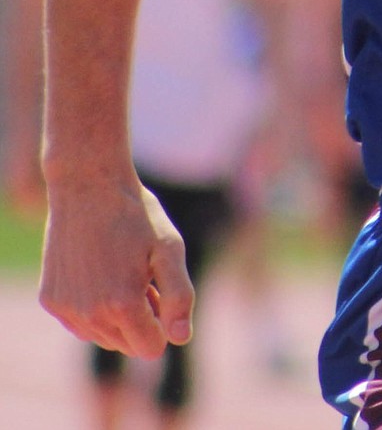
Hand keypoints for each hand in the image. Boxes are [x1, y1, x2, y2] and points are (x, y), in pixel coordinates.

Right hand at [39, 175, 194, 357]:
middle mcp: (89, 315)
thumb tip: (179, 339)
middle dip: (141, 319)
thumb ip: (179, 297)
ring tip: (123, 270)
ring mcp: (66, 309)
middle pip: (126, 345)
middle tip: (143, 275)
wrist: (89, 185)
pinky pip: (79, 322)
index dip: (163, 322)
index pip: (151, 348)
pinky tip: (98, 270)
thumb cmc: (136, 215)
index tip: (161, 290)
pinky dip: (92, 306)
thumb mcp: (169, 248)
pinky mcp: (51, 300)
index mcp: (122, 304)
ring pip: (102, 336)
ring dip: (116, 314)